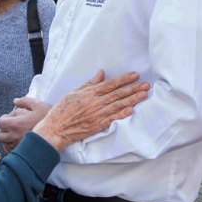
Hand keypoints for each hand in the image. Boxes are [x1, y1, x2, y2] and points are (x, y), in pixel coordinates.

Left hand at [0, 98, 49, 154]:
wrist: (59, 134)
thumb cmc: (48, 118)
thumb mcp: (37, 105)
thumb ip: (24, 101)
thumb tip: (15, 101)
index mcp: (16, 124)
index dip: (3, 119)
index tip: (8, 118)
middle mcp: (15, 137)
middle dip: (2, 130)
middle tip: (8, 127)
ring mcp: (19, 147)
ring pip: (5, 145)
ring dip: (7, 139)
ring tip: (14, 134)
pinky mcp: (24, 154)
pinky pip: (12, 153)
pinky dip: (12, 148)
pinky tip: (18, 142)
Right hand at [33, 70, 148, 151]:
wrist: (55, 128)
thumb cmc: (62, 110)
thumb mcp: (74, 92)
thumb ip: (90, 83)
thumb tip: (101, 73)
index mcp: (89, 93)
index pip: (110, 84)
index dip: (124, 79)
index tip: (135, 75)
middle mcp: (94, 102)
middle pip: (117, 94)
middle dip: (133, 88)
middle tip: (146, 84)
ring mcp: (96, 114)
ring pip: (118, 105)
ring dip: (132, 99)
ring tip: (144, 95)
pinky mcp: (97, 126)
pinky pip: (112, 119)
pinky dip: (122, 114)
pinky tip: (132, 110)